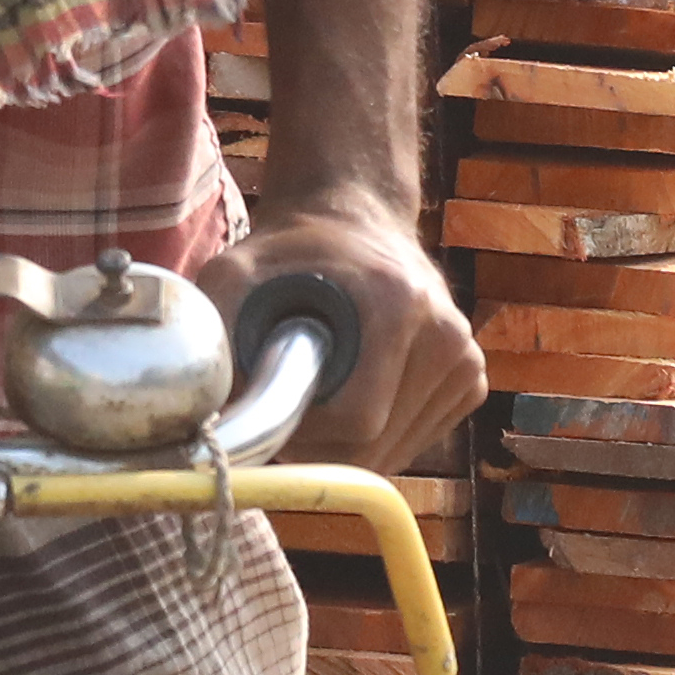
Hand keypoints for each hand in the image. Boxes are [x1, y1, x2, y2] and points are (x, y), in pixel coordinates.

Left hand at [190, 187, 486, 469]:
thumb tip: (202, 424)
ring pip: (396, 455)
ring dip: (346, 445)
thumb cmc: (290, 252)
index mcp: (400, 304)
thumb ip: (213, 340)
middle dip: (320, 447)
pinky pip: (415, 442)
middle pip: (377, 448)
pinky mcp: (472, 379)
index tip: (273, 407)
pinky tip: (357, 387)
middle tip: (287, 409)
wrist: (355, 219)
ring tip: (322, 388)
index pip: (355, 420)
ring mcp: (467, 358)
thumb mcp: (234, 274)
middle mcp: (449, 334)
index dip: (301, 432)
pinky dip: (378, 435)